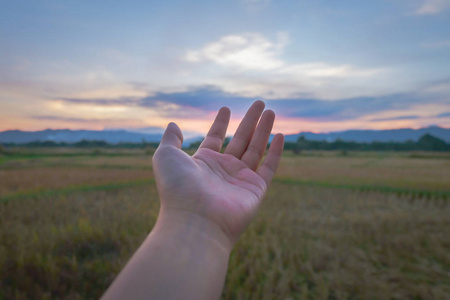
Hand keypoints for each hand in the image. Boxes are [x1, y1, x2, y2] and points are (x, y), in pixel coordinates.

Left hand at [152, 101, 283, 247]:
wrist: (194, 219)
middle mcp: (223, 170)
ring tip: (270, 111)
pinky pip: (269, 168)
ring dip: (264, 130)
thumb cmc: (177, 187)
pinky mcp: (255, 189)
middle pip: (240, 140)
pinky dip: (276, 153)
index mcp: (203, 162)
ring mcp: (240, 180)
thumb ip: (171, 140)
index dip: (220, 123)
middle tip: (259, 103)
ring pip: (256, 149)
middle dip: (249, 121)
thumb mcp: (166, 157)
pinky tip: (280, 136)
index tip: (226, 108)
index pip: (215, 138)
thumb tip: (173, 124)